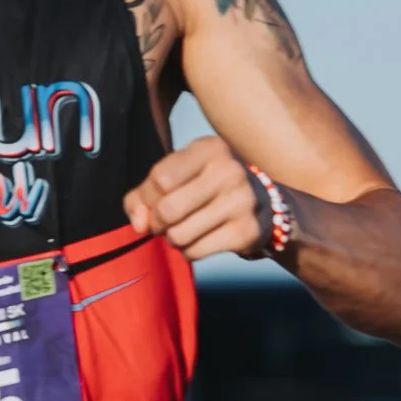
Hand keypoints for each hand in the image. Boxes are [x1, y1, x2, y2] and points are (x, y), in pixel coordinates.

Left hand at [125, 136, 267, 261]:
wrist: (261, 204)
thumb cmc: (206, 186)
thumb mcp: (176, 176)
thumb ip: (143, 195)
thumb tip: (139, 224)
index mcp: (208, 149)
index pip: (160, 179)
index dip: (147, 199)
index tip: (152, 206)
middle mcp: (228, 171)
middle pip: (168, 209)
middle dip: (157, 223)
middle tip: (162, 225)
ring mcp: (241, 201)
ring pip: (179, 234)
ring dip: (173, 239)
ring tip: (182, 231)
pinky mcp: (246, 231)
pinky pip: (196, 251)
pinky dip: (188, 252)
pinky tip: (198, 241)